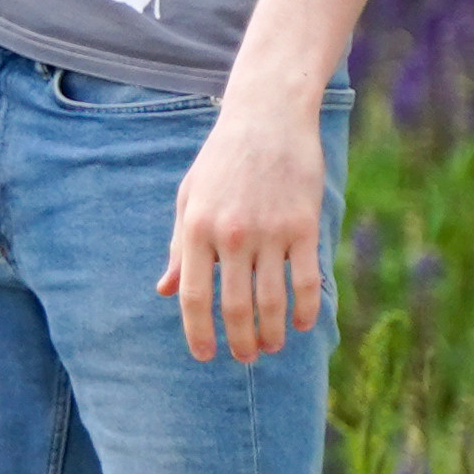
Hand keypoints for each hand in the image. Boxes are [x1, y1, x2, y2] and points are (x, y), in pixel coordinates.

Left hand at [158, 93, 324, 364]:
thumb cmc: (222, 159)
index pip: (195, 297)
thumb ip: (181, 247)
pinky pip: (307, 280)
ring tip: (270, 346)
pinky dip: (305, 309)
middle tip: (244, 357)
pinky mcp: (303, 225)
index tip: (205, 355)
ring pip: (272, 300)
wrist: (267, 115)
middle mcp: (232, 234)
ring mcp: (270, 231)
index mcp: (198, 229)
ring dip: (271, 333)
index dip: (198, 333)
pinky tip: (300, 324)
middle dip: (239, 341)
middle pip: (235, 307)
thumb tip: (166, 290)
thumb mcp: (189, 198)